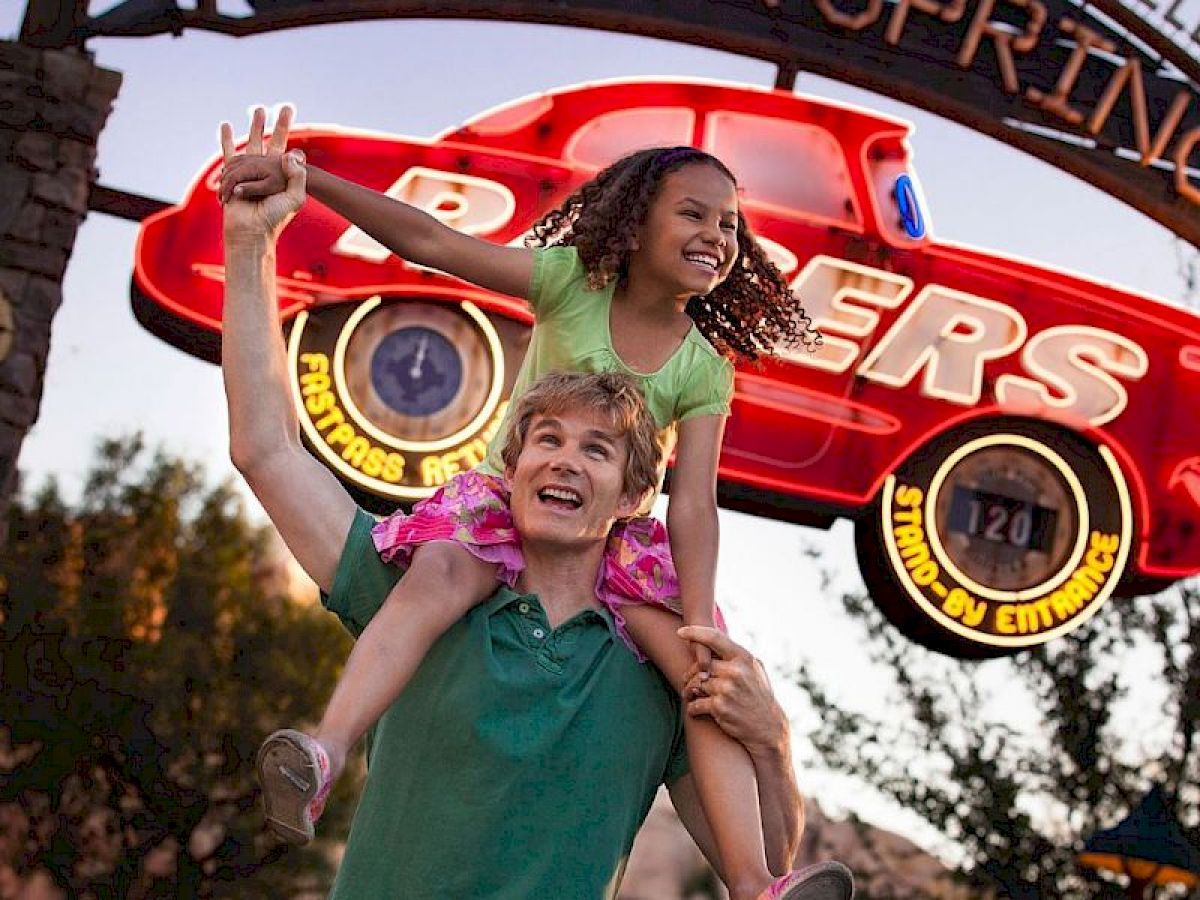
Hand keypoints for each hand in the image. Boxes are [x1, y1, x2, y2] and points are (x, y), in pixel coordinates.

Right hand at [219, 106, 304, 241]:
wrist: (251, 230)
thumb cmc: (273, 218)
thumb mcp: (294, 198)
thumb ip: (298, 177)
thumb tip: (292, 153)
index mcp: (280, 176)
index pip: (287, 149)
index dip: (290, 134)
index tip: (294, 117)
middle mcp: (265, 171)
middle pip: (270, 141)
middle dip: (276, 124)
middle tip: (284, 107)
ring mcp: (248, 172)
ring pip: (250, 144)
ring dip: (255, 126)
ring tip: (258, 109)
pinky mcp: (232, 176)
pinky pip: (228, 154)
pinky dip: (227, 139)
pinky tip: (226, 126)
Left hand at [677, 625, 786, 758]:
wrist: (767, 728)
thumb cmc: (759, 696)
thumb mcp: (755, 670)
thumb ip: (737, 656)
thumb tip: (715, 640)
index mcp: (744, 658)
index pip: (714, 638)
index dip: (695, 633)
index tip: (681, 632)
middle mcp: (735, 671)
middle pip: (701, 665)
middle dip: (692, 673)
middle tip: (688, 680)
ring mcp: (727, 689)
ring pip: (696, 684)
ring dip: (690, 691)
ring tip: (691, 695)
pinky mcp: (720, 707)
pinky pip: (695, 703)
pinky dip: (692, 707)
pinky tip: (695, 709)